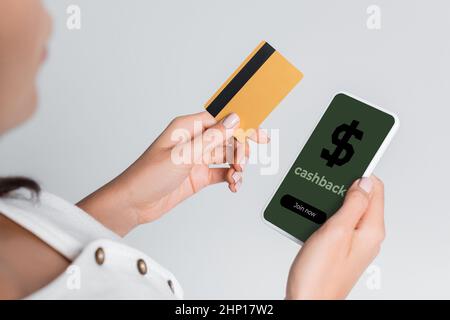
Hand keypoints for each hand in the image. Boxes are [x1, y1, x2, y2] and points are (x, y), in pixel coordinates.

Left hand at [78, 111, 268, 234]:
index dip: (241, 126)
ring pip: (227, 157)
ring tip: (236, 177)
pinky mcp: (198, 176)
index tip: (258, 134)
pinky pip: (222, 173)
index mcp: (187, 128)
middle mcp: (194, 141)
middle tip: (244, 162)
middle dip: (240, 150)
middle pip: (228, 139)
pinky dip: (231, 178)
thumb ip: (211, 139)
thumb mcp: (182, 155)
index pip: (221, 120)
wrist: (134, 204)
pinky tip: (233, 185)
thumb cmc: (147, 176)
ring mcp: (197, 159)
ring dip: (236, 166)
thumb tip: (233, 120)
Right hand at [286, 176, 384, 298]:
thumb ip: (353, 205)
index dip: (359, 172)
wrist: (306, 300)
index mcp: (371, 230)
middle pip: (359, 197)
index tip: (343, 163)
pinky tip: (311, 215)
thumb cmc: (319, 275)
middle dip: (341, 187)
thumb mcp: (336, 232)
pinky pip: (336, 223)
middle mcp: (366, 236)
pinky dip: (324, 215)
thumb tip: (364, 181)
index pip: (375, 188)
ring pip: (345, 209)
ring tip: (314, 198)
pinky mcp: (340, 247)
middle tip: (324, 181)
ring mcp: (353, 242)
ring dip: (330, 201)